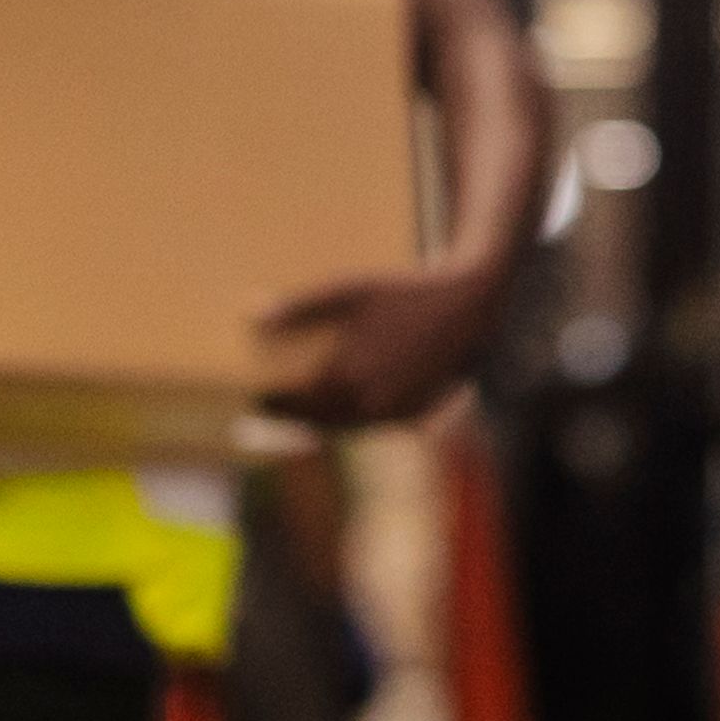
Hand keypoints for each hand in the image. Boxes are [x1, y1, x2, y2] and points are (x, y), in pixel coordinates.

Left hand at [254, 259, 503, 433]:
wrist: (468, 306)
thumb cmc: (405, 292)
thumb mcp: (349, 291)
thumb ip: (300, 308)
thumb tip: (251, 320)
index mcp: (348, 378)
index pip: (296, 404)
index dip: (273, 405)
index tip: (254, 400)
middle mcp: (370, 404)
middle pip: (318, 422)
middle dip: (294, 418)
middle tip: (273, 411)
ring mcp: (395, 414)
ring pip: (347, 428)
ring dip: (323, 423)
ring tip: (305, 412)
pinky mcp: (415, 415)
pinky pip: (374, 426)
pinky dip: (354, 421)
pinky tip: (345, 407)